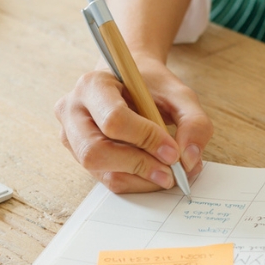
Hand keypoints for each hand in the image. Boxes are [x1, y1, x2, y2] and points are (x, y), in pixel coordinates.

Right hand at [54, 58, 210, 192]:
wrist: (131, 82)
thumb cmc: (151, 86)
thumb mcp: (179, 94)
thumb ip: (194, 122)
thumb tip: (189, 160)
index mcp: (92, 85)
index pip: (113, 119)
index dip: (146, 139)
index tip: (174, 150)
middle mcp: (72, 110)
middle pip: (96, 151)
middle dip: (139, 165)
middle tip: (171, 171)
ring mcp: (71, 136)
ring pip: (100, 170)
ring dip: (139, 178)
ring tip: (167, 173)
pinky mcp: (79, 156)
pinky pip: (106, 179)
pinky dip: (135, 182)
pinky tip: (153, 173)